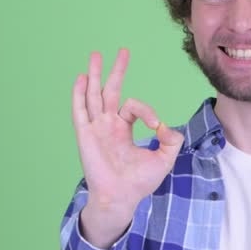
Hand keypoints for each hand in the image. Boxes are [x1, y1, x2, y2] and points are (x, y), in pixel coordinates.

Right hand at [71, 48, 183, 222]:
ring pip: (93, 95)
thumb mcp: (164, 160)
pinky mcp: (85, 135)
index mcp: (123, 128)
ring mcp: (95, 128)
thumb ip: (171, 141)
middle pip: (110, 90)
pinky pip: (80, 111)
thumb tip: (164, 125)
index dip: (146, 110)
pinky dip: (79, 94)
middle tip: (122, 51)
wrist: (120, 198)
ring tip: (95, 54)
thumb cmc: (139, 183)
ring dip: (94, 75)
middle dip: (116, 70)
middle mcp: (108, 125)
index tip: (155, 125)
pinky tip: (80, 78)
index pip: (133, 106)